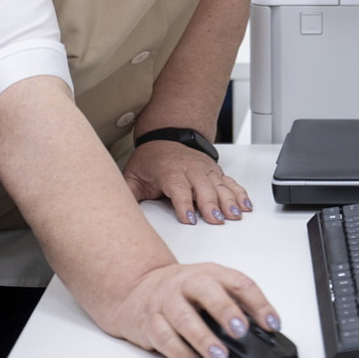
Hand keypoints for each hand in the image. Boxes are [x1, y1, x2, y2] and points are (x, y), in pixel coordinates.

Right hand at [101, 262, 280, 357]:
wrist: (139, 288)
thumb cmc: (182, 290)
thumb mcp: (210, 286)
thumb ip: (235, 303)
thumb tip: (264, 327)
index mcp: (209, 273)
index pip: (238, 282)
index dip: (258, 303)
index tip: (272, 323)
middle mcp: (186, 283)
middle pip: (206, 291)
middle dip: (225, 310)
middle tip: (240, 331)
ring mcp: (166, 301)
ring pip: (183, 317)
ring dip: (203, 338)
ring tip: (219, 356)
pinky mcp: (150, 322)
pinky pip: (164, 338)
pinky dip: (180, 353)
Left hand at [123, 139, 252, 225]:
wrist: (167, 137)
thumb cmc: (151, 159)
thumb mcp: (133, 174)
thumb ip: (128, 192)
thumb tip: (113, 210)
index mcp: (169, 171)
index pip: (177, 187)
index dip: (183, 203)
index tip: (188, 218)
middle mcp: (190, 169)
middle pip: (202, 187)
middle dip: (210, 204)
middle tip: (217, 220)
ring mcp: (205, 170)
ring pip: (219, 185)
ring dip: (228, 200)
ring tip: (235, 215)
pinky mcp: (215, 172)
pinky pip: (230, 183)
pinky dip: (239, 194)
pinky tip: (245, 206)